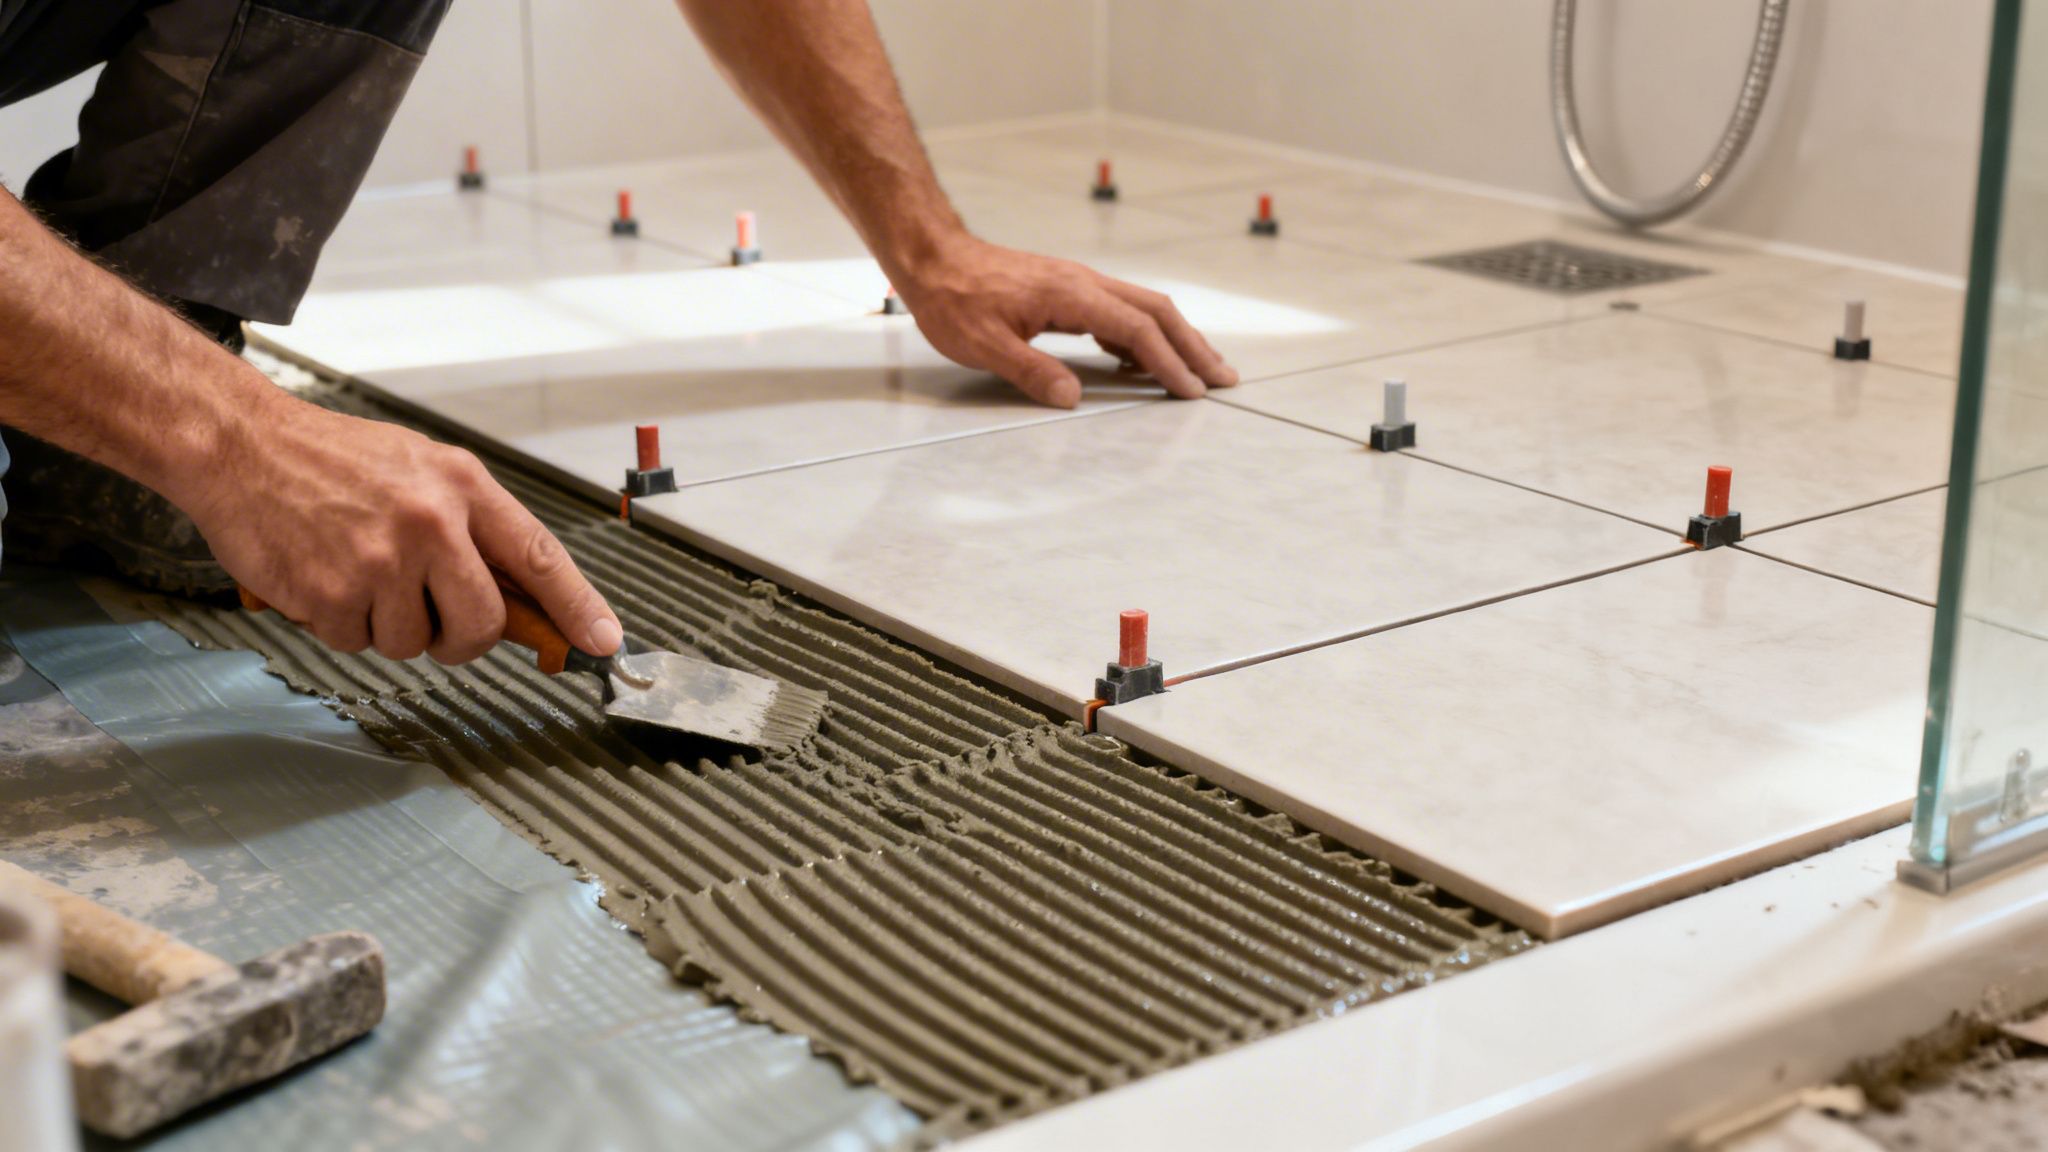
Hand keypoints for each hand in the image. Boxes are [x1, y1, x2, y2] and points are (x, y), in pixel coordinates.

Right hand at [184, 394, 620, 664]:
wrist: (240, 445)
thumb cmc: (332, 458)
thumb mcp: (420, 469)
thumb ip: (472, 526)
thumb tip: (518, 596)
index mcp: (462, 486)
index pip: (539, 557)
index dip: (578, 606)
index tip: (605, 641)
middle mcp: (430, 524)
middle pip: (482, 624)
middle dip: (464, 640)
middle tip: (439, 625)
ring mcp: (381, 562)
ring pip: (415, 643)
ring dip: (390, 626)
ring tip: (359, 573)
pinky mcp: (333, 595)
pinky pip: (359, 644)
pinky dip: (343, 625)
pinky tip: (326, 578)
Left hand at [899, 236, 1238, 408]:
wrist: (933, 257)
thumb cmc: (953, 298)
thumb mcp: (984, 345)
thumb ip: (1031, 372)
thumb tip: (1072, 398)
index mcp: (1071, 294)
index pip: (1137, 330)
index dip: (1169, 363)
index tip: (1192, 391)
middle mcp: (1084, 282)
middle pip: (1156, 312)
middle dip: (1193, 346)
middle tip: (1224, 377)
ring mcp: (1078, 283)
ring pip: (1142, 308)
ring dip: (1175, 339)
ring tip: (1197, 370)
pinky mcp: (1068, 290)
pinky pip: (1119, 310)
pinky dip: (1142, 335)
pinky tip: (1141, 361)